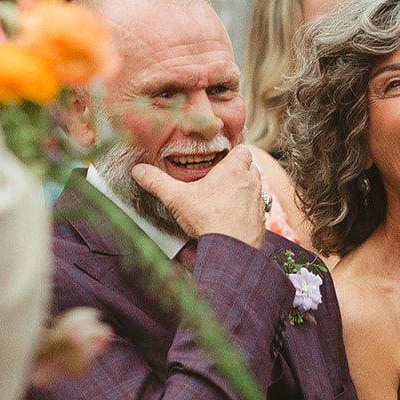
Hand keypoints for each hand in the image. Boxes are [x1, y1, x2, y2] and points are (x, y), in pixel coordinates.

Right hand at [132, 146, 265, 249]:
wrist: (231, 250)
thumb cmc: (208, 219)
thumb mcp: (177, 198)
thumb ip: (158, 182)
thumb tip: (138, 171)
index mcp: (234, 170)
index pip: (243, 149)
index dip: (234, 152)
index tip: (222, 158)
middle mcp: (251, 183)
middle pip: (250, 167)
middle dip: (238, 170)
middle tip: (220, 178)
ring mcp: (258, 202)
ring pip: (255, 188)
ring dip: (243, 190)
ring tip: (225, 198)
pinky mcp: (260, 220)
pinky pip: (256, 209)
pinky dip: (246, 210)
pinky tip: (232, 217)